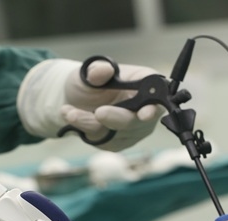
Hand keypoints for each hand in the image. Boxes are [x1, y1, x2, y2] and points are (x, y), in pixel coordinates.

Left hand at [17, 59, 162, 150]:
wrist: (74, 101)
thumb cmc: (89, 83)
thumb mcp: (88, 72)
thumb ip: (96, 71)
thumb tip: (103, 70)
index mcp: (145, 84)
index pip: (158, 97)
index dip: (153, 107)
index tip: (145, 113)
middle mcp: (145, 109)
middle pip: (137, 121)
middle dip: (116, 118)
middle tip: (99, 113)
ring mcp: (134, 129)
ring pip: (117, 133)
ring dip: (90, 124)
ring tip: (70, 112)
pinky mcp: (120, 142)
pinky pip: (105, 141)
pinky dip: (86, 130)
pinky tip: (72, 117)